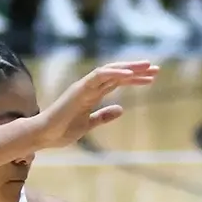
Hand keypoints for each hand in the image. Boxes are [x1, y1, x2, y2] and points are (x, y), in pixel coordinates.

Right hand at [31, 62, 160, 148]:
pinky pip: (99, 76)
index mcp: (92, 94)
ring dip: (129, 68)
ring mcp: (84, 86)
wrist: (45, 135)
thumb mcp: (89, 124)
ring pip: (110, 71)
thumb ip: (103, 116)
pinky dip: (115, 73)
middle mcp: (89, 87)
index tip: (152, 79)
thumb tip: (120, 109)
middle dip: (136, 70)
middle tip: (156, 68)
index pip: (117, 82)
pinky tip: (130, 74)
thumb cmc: (63, 130)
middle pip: (117, 74)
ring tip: (147, 66)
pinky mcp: (79, 89)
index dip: (135, 79)